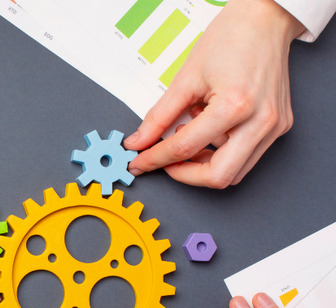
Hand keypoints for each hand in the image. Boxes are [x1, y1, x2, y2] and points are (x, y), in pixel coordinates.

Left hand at [124, 0, 303, 187]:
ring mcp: (274, 126)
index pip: (186, 148)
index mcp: (235, 105)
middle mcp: (261, 121)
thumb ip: (159, 117)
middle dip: (186, 174)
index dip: (157, 159)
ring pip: (234, 172)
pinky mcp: (278, 127)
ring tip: (190, 134)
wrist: (263, 21)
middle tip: (165, 162)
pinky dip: (221, 152)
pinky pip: (246, 156)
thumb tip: (139, 142)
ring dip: (205, 164)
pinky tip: (209, 129)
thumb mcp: (186, 79)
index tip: (140, 163)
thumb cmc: (230, 39)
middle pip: (219, 176)